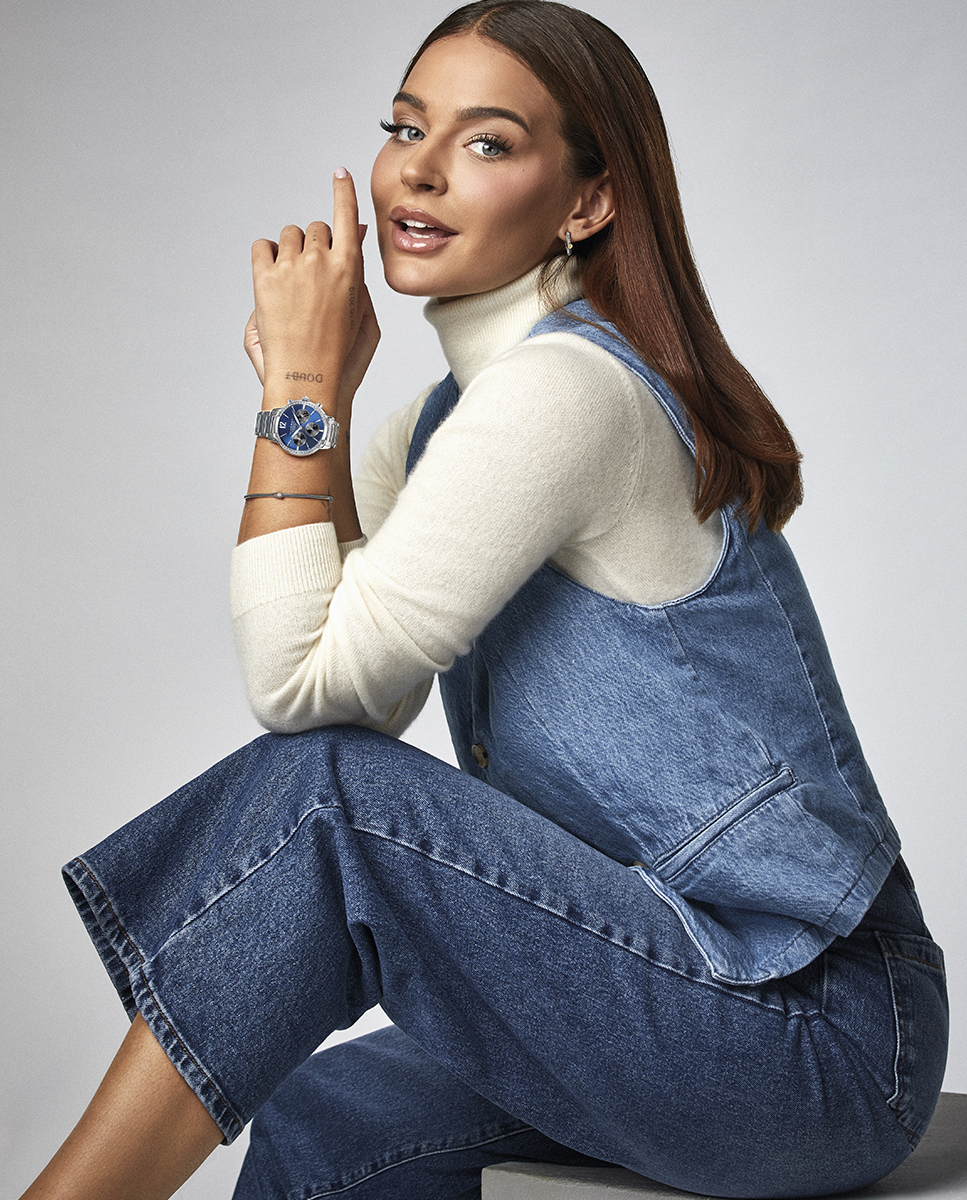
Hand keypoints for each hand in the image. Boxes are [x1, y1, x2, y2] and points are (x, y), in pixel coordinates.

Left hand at [247, 170, 377, 406]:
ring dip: (291, 251)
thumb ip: (360, 274)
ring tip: (293, 288)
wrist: (310, 381)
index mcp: (351, 269)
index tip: (340, 174)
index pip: (347, 216)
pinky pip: (262, 247)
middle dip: (315, 246)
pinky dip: (266, 258)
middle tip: (313, 281)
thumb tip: (355, 236)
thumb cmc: (341, 357)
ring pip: (290, 235)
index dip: (344, 191)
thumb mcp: (366, 316)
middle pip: (316, 228)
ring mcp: (292, 268)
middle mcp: (322, 261)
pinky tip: (273, 283)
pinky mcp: (265, 279)